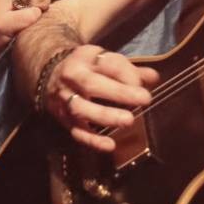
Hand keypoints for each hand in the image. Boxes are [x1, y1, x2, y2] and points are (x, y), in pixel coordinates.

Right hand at [44, 44, 160, 151]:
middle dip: (119, 92)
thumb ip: (130, 69)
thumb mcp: (105, 60)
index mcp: (86, 58)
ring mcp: (66, 99)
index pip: (109, 63)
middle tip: (144, 99)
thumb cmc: (87, 67)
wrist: (49, 73)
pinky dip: (93, 141)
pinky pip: (76, 131)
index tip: (145, 86)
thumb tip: (154, 77)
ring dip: (106, 116)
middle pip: (92, 84)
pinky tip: (110, 145)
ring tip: (128, 121)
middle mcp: (73, 77)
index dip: (129, 74)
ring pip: (82, 109)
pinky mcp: (63, 118)